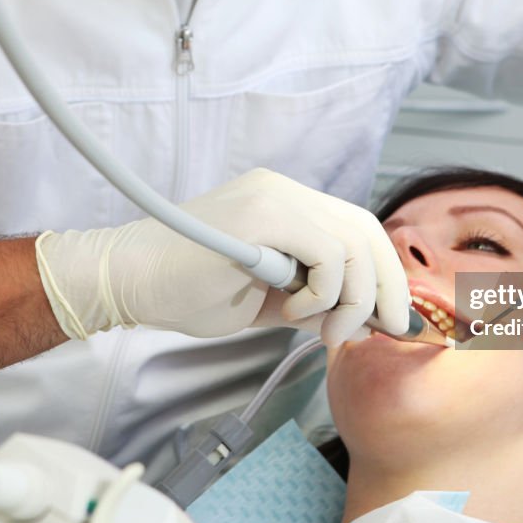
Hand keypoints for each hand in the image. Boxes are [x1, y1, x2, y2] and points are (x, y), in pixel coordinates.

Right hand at [35, 168, 409, 345]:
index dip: (386, 275)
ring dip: (353, 299)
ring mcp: (273, 196)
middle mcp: (285, 190)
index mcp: (287, 204)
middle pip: (365, 230)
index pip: (357, 229)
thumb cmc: (185, 291)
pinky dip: (324, 292)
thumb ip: (311, 303)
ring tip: (328, 332)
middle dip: (387, 288)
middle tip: (387, 331)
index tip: (394, 319)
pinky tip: (294, 309)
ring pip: (352, 243)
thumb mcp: (266, 302)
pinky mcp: (261, 213)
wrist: (127, 282)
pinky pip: (326, 253)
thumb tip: (358, 320)